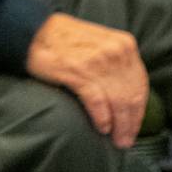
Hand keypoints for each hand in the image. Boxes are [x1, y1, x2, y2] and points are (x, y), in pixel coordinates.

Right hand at [25, 12, 148, 148]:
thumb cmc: (64, 39)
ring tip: (116, 139)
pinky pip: (98, 101)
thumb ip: (116, 61)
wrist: (32, 30)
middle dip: (130, 123)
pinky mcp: (78, 71)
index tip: (134, 126)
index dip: (139, 110)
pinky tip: (102, 127)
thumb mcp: (100, 43)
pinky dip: (102, 117)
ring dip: (119, 125)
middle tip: (125, 140)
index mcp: (124, 44)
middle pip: (131, 96)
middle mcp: (115, 51)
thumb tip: (128, 94)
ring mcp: (97, 61)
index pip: (140, 85)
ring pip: (117, 101)